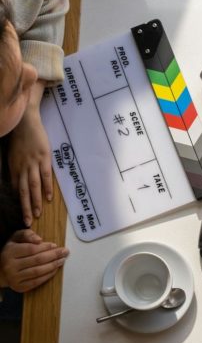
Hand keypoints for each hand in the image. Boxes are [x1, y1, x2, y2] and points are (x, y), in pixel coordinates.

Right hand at [0, 229, 68, 292]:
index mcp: (10, 252)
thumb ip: (27, 234)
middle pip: (37, 260)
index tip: (55, 245)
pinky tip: (55, 269)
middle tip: (65, 252)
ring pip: (38, 271)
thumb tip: (39, 239)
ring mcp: (14, 278)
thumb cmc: (12, 252)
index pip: (31, 249)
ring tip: (62, 260)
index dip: (45, 247)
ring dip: (53, 265)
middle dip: (53, 255)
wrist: (0, 271)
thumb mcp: (15, 239)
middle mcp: (11, 266)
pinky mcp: (19, 287)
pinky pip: (37, 281)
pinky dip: (48, 275)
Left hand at [8, 80, 52, 226]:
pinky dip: (46, 188)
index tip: (21, 213)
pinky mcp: (43, 158)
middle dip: (24, 208)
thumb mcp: (13, 153)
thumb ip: (16, 167)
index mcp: (13, 166)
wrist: (25, 120)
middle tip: (26, 222)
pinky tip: (48, 198)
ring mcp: (33, 163)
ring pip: (33, 187)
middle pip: (23, 191)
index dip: (19, 202)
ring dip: (35, 202)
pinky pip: (45, 176)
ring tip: (37, 214)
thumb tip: (19, 180)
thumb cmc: (19, 136)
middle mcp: (22, 167)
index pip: (16, 188)